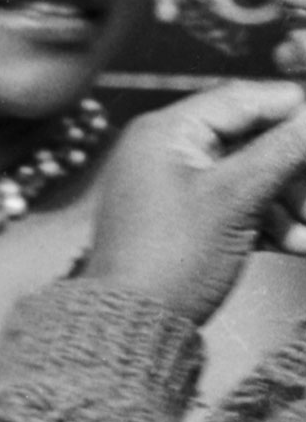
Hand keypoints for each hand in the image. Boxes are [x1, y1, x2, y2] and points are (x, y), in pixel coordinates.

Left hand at [85, 80, 305, 325]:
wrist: (132, 323)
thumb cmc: (174, 256)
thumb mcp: (236, 197)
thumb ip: (284, 149)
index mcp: (168, 131)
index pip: (247, 98)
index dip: (297, 112)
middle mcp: (169, 149)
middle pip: (256, 139)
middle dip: (298, 172)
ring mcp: (178, 185)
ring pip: (255, 177)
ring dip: (292, 204)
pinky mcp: (189, 218)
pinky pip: (241, 206)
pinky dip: (272, 223)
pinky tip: (297, 244)